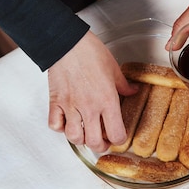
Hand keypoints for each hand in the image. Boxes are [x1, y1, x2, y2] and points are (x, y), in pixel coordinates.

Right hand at [47, 31, 137, 152]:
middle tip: (103, 140)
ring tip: (85, 132)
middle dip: (101, 146)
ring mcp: (71, 107)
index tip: (118, 135)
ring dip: (81, 139)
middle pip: (95, 143)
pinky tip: (67, 122)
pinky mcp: (56, 102)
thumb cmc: (90, 52)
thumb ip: (124, 85)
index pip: (116, 134)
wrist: (67, 42)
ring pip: (75, 138)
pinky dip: (60, 128)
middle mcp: (89, 108)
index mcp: (107, 101)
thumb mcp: (114, 69)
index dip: (119, 139)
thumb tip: (133, 91)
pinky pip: (55, 125)